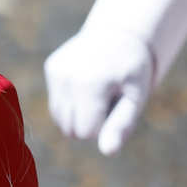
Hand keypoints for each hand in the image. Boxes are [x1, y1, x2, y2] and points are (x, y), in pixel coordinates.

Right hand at [44, 26, 155, 154]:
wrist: (119, 35)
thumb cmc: (132, 73)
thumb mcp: (135, 99)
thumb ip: (121, 126)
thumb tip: (107, 152)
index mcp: (91, 85)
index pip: (85, 132)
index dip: (103, 128)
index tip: (115, 108)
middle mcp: (68, 77)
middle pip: (69, 129)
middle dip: (89, 123)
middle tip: (106, 101)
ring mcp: (56, 71)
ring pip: (59, 119)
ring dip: (77, 115)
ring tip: (95, 95)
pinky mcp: (50, 67)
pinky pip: (55, 104)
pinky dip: (70, 101)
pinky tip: (84, 85)